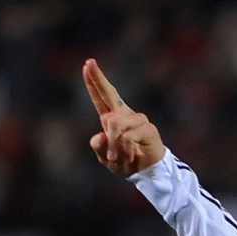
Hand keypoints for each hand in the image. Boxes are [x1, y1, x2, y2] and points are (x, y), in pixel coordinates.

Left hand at [84, 58, 165, 176]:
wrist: (146, 173)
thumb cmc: (125, 162)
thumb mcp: (106, 158)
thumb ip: (99, 147)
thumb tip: (100, 136)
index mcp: (112, 119)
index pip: (101, 97)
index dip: (95, 81)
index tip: (88, 63)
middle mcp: (124, 115)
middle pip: (110, 94)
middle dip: (98, 79)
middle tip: (89, 62)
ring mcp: (137, 120)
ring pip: (115, 124)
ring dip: (113, 145)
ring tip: (117, 158)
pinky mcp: (148, 128)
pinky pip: (127, 136)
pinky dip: (124, 150)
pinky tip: (128, 156)